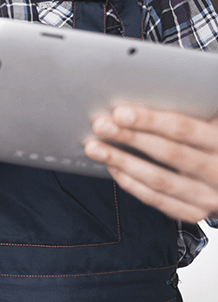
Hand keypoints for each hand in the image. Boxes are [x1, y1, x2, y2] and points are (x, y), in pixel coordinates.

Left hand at [84, 105, 217, 222]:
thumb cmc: (212, 140)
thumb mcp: (211, 121)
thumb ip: (191, 110)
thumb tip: (148, 90)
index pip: (183, 128)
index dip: (149, 120)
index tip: (119, 112)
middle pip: (168, 153)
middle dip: (130, 138)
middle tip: (100, 125)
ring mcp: (207, 196)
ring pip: (159, 180)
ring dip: (122, 162)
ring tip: (95, 148)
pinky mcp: (195, 212)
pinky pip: (158, 200)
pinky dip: (132, 184)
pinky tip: (112, 168)